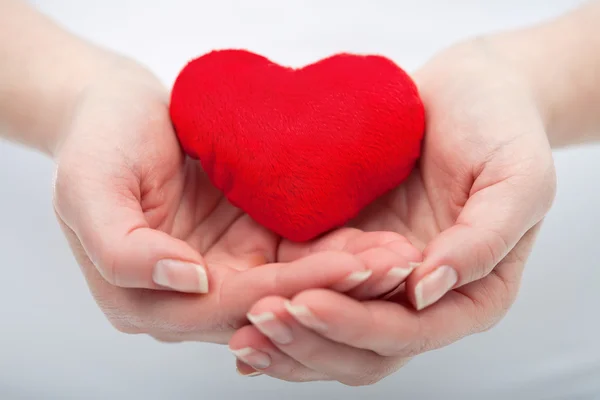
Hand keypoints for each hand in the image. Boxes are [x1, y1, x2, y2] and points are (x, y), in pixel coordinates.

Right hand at [52, 56, 421, 342]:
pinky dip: (340, 254)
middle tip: (393, 270)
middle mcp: (191, 300)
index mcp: (147, 302)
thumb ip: (124, 250)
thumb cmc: (98, 144)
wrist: (115, 110)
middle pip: (271, 307)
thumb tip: (188, 281)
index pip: (227, 308)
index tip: (346, 269)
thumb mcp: (88, 191)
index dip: (288, 293)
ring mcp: (225, 275)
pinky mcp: (248, 249)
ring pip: (294, 290)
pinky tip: (381, 245)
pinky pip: (300, 259)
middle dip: (334, 292)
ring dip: (347, 279)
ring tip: (400, 260)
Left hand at [229, 38, 556, 383]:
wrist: (466, 92)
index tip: (307, 303)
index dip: (357, 326)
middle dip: (310, 341)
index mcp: (470, 295)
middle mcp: (422, 300)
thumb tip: (429, 289)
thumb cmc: (501, 128)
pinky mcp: (348, 253)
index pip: (409, 332)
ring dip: (287, 340)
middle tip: (259, 320)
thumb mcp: (518, 177)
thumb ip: (485, 238)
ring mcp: (381, 281)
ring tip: (240, 333)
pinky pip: (313, 292)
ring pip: (332, 336)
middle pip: (364, 350)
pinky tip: (242, 308)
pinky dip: (282, 309)